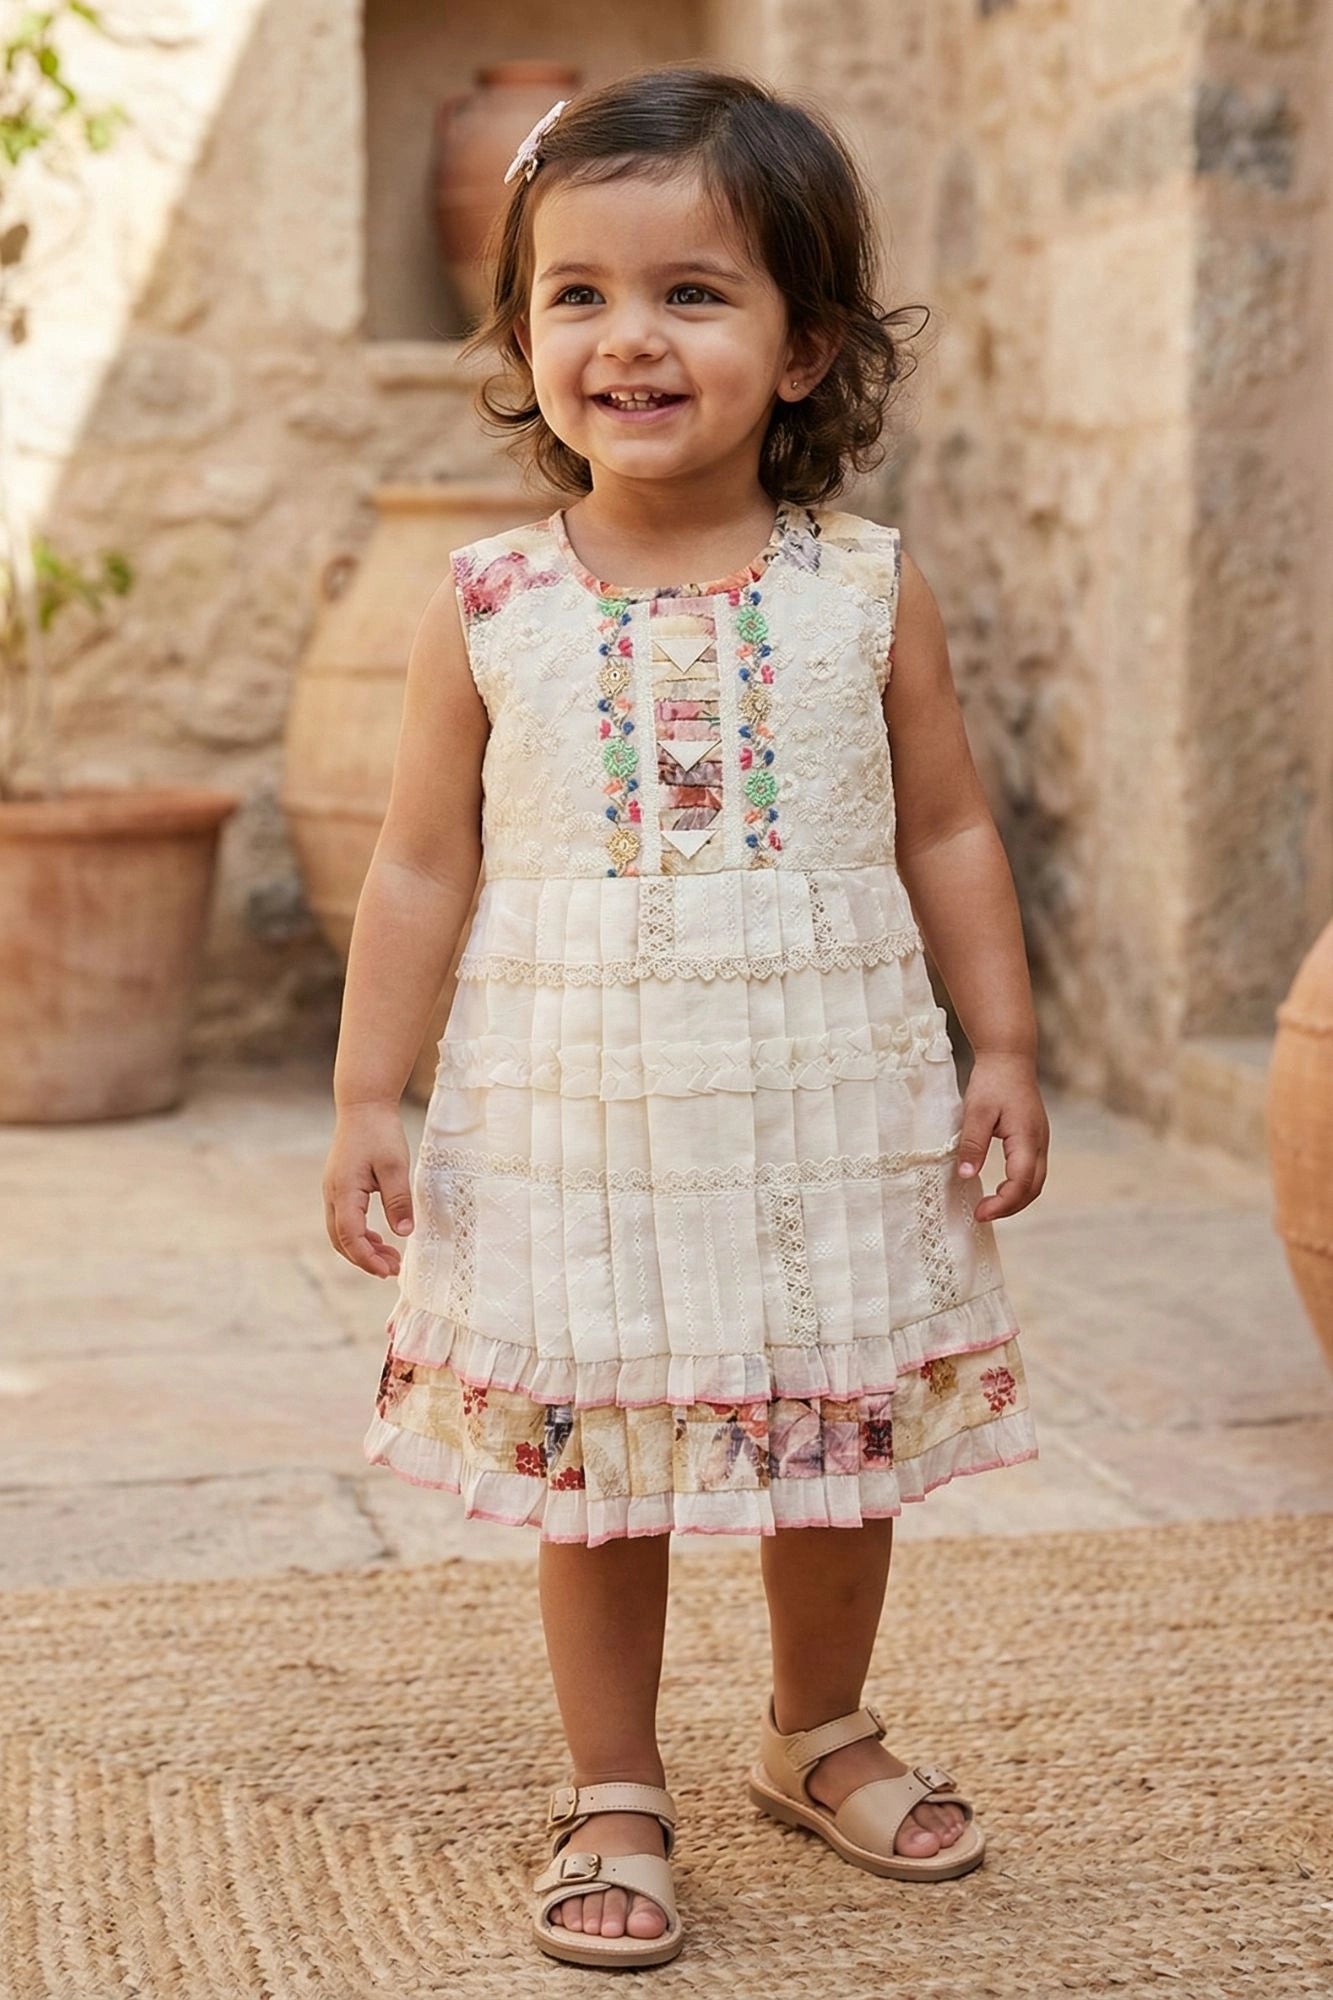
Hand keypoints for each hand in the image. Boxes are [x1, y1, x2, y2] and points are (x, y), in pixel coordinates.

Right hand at [323, 1101, 414, 1277]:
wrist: (364, 1106)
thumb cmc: (380, 1132)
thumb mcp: (395, 1166)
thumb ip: (398, 1200)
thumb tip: (404, 1233)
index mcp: (344, 1191)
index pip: (350, 1236)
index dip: (367, 1257)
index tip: (387, 1271)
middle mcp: (333, 1194)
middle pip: (341, 1240)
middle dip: (365, 1259)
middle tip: (392, 1270)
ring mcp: (333, 1191)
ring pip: (341, 1232)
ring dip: (363, 1248)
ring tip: (391, 1259)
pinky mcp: (340, 1187)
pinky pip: (345, 1219)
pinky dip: (361, 1234)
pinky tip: (381, 1238)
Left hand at [955, 1052, 1048, 1221]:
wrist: (1009, 1056)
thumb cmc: (992, 1080)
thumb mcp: (976, 1112)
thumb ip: (972, 1144)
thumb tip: (966, 1175)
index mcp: (1027, 1137)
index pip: (1021, 1182)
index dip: (1002, 1203)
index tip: (980, 1212)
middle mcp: (1039, 1142)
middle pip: (1033, 1188)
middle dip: (1010, 1207)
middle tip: (982, 1214)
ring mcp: (1040, 1140)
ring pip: (1035, 1181)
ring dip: (1015, 1199)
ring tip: (990, 1206)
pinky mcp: (1034, 1137)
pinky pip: (1032, 1170)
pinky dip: (1018, 1186)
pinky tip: (1000, 1187)